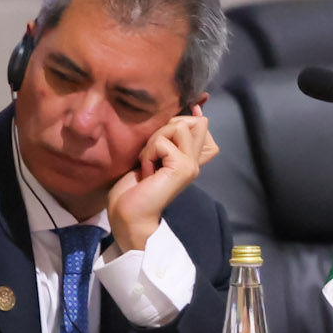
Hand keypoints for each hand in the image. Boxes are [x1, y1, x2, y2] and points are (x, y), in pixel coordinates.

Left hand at [107, 104, 218, 253]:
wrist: (128, 215)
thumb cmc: (132, 189)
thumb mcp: (148, 156)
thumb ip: (162, 140)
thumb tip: (171, 117)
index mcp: (189, 158)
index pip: (204, 126)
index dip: (190, 117)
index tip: (172, 122)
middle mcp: (195, 161)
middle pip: (195, 122)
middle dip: (166, 128)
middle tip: (152, 152)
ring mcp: (191, 164)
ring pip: (179, 127)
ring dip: (155, 141)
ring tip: (148, 163)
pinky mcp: (182, 167)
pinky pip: (162, 143)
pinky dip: (148, 154)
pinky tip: (146, 171)